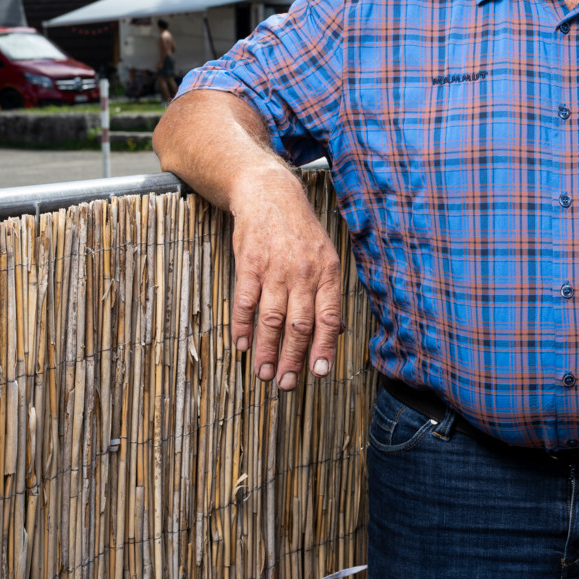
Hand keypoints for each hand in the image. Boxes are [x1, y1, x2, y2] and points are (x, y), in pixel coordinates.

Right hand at [229, 169, 344, 390]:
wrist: (269, 194)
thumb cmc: (300, 231)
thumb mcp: (325, 256)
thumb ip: (328, 295)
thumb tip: (337, 331)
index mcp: (327, 273)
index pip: (328, 318)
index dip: (324, 348)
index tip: (318, 374)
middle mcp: (303, 273)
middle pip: (300, 325)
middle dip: (293, 359)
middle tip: (287, 384)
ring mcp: (275, 269)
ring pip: (273, 319)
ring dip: (267, 350)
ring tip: (264, 374)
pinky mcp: (250, 264)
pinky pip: (246, 301)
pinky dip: (243, 326)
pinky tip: (241, 344)